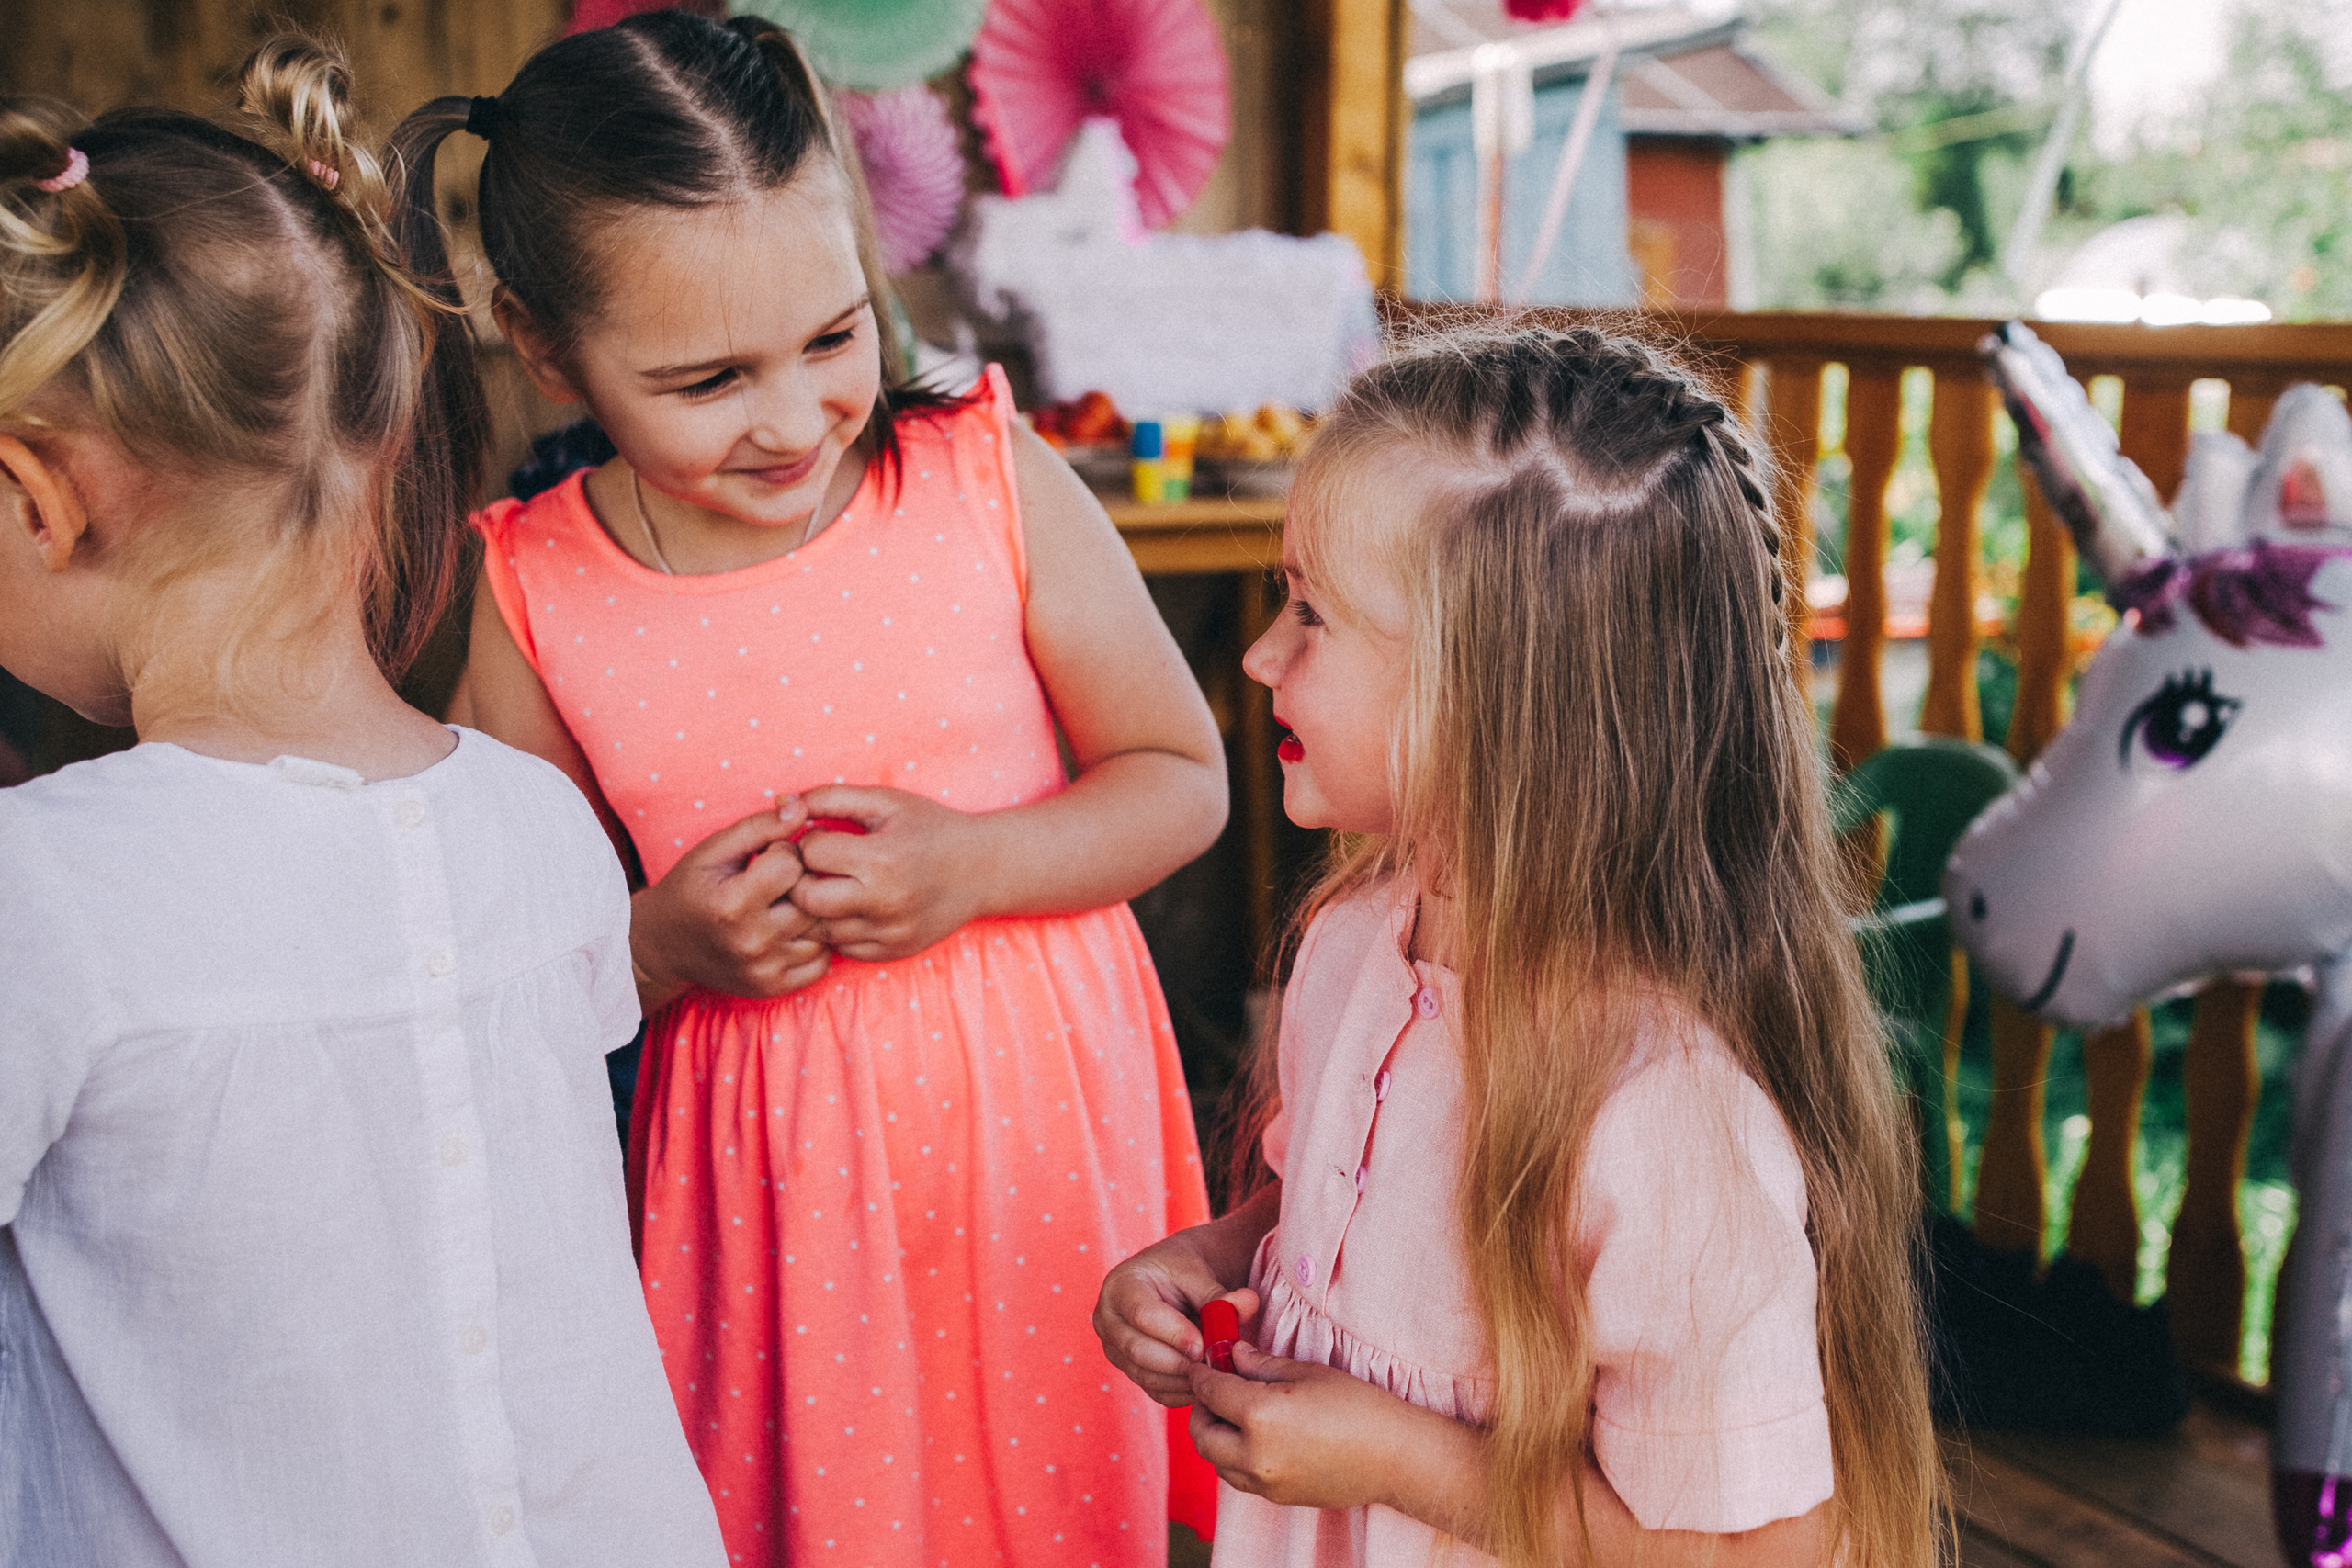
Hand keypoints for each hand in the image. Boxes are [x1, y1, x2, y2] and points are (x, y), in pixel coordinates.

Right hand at [632, 798, 831, 1003]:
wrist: (664, 946)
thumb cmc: (691, 890)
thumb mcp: (713, 850)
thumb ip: (759, 827)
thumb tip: (803, 810)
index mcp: (733, 904)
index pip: (792, 864)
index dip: (785, 850)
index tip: (769, 854)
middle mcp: (752, 942)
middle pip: (812, 898)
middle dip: (804, 880)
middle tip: (783, 878)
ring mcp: (764, 970)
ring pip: (822, 930)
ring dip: (813, 913)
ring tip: (787, 903)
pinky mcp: (772, 988)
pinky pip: (821, 962)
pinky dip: (815, 943)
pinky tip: (793, 929)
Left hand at [787, 785, 991, 960]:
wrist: (983, 870)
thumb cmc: (930, 827)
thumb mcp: (885, 802)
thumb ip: (829, 798)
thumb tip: (779, 801)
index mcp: (881, 859)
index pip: (810, 853)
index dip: (810, 840)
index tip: (825, 836)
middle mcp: (884, 901)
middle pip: (806, 898)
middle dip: (803, 878)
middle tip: (817, 866)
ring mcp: (889, 932)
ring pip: (820, 928)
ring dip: (818, 906)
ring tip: (834, 885)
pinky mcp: (892, 951)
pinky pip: (842, 948)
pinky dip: (839, 928)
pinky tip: (853, 906)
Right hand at [1094, 1223, 1257, 1405]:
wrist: (1176, 1280)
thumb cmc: (1185, 1271)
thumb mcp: (1200, 1274)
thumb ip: (1219, 1293)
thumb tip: (1246, 1304)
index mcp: (1121, 1285)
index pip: (1143, 1315)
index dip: (1175, 1334)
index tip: (1205, 1346)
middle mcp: (1108, 1320)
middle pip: (1138, 1350)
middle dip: (1181, 1362)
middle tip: (1215, 1365)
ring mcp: (1114, 1349)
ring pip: (1146, 1376)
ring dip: (1184, 1380)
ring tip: (1215, 1372)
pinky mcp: (1130, 1371)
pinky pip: (1155, 1391)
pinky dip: (1183, 1391)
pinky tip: (1207, 1383)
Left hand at [1188, 1344, 1435, 1513]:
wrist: (1394, 1457)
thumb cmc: (1356, 1405)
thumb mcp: (1306, 1373)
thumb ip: (1261, 1365)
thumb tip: (1233, 1355)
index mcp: (1259, 1415)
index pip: (1211, 1392)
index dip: (1201, 1374)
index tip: (1200, 1364)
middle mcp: (1254, 1455)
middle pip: (1201, 1434)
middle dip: (1200, 1409)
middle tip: (1212, 1389)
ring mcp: (1265, 1482)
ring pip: (1216, 1461)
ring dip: (1214, 1436)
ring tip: (1232, 1413)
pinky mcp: (1277, 1497)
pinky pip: (1238, 1477)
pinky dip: (1232, 1457)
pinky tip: (1252, 1437)